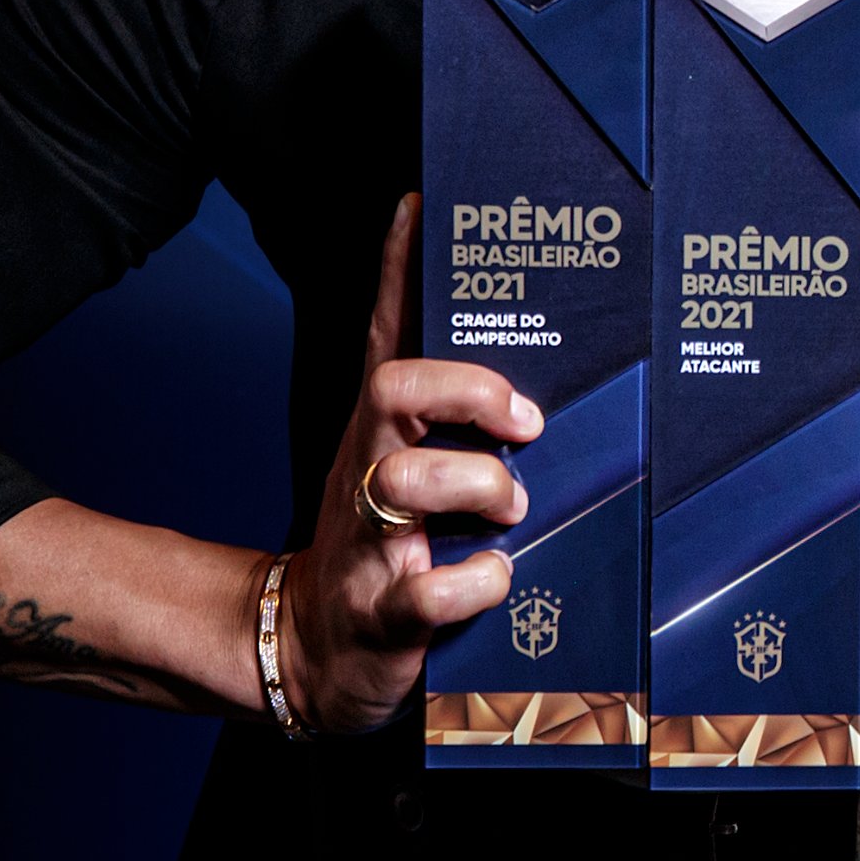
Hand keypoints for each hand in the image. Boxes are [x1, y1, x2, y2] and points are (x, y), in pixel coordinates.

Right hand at [283, 195, 543, 732]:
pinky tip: (498, 579)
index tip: (419, 206)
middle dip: (463, 389)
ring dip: (479, 486)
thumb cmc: (393, 552)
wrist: (316, 654)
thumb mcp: (420, 476)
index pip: (385, 338)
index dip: (397, 272)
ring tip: (512, 511)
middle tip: (522, 421)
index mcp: (384, 438)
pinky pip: (430, 591)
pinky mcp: (384, 613)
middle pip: (391, 389)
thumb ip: (464, 428)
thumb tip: (543, 375)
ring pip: (407, 480)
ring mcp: (370, 541)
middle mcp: (369, 474)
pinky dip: (477, 584)